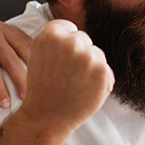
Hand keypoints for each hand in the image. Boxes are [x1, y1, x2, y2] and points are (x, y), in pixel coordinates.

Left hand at [0, 14, 31, 108]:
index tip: (4, 104)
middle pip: (12, 60)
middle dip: (20, 81)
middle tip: (26, 100)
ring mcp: (2, 27)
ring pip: (23, 48)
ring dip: (32, 66)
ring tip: (37, 85)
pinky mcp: (8, 26)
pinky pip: (25, 39)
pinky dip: (34, 52)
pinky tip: (38, 67)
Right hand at [18, 19, 112, 134]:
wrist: (47, 117)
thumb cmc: (42, 86)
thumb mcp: (39, 53)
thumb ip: (57, 37)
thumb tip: (77, 28)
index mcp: (51, 35)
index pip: (68, 28)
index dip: (63, 45)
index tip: (58, 60)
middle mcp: (70, 42)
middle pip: (83, 39)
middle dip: (78, 55)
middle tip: (65, 75)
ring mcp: (88, 57)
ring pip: (96, 54)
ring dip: (90, 67)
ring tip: (74, 84)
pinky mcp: (102, 71)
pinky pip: (106, 70)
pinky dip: (99, 81)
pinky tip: (84, 91)